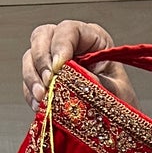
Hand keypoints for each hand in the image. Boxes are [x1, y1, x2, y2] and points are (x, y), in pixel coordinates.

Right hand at [21, 20, 135, 111]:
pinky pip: (29, 81)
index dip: (60, 45)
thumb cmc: (122, 102)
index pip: (69, 30)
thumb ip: (99, 84)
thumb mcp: (118, 93)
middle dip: (42, 59)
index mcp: (93, 39)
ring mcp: (55, 61)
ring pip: (31, 57)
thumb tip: (77, 80)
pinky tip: (39, 105)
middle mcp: (71, 45)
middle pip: (43, 36)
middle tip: (48, 82)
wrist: (119, 123)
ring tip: (42, 97)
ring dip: (32, 77)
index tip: (59, 66)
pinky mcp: (45, 81)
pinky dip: (30, 93)